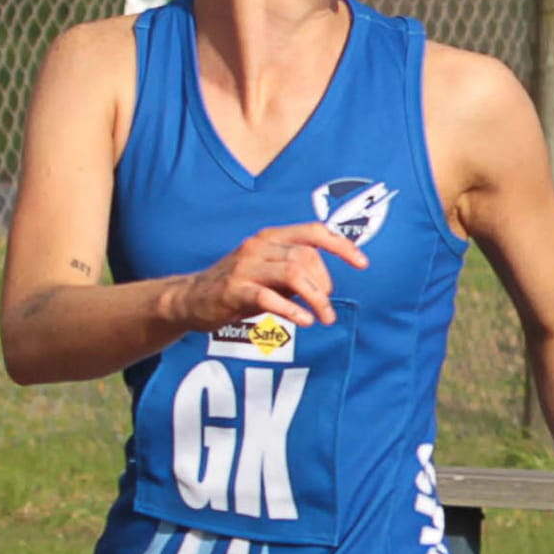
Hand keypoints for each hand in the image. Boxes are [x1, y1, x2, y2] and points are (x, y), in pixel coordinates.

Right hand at [170, 223, 368, 333]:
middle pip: (307, 256)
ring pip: (293, 273)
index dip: (342, 245)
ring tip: (323, 318)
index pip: (314, 232)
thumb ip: (297, 271)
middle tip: (326, 306)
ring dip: (316, 298)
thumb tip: (328, 283)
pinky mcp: (233, 290)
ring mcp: (245, 267)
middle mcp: (259, 245)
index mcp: (272, 237)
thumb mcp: (271, 272)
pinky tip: (304, 321)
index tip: (363, 264)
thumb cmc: (239, 286)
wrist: (191, 299)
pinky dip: (291, 309)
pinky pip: (269, 296)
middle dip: (325, 283)